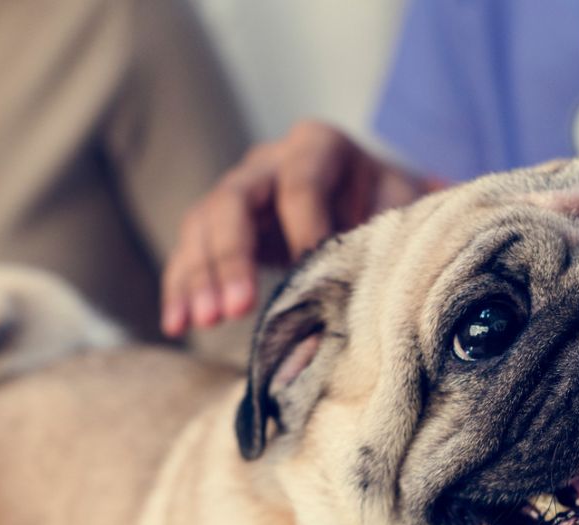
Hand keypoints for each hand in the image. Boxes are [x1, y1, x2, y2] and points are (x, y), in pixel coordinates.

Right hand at [160, 120, 434, 336]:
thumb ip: (387, 235)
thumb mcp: (402, 210)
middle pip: (233, 199)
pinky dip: (181, 287)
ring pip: (202, 224)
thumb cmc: (391, 207)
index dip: (303, 228)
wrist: (375, 202)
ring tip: (204, 322)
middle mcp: (268, 161)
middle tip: (236, 308)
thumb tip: (370, 286)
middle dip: (232, 256)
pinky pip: (189, 251)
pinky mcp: (220, 227)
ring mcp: (238, 191)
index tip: (309, 272)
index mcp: (319, 146)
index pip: (300, 183)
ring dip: (199, 276)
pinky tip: (176, 324)